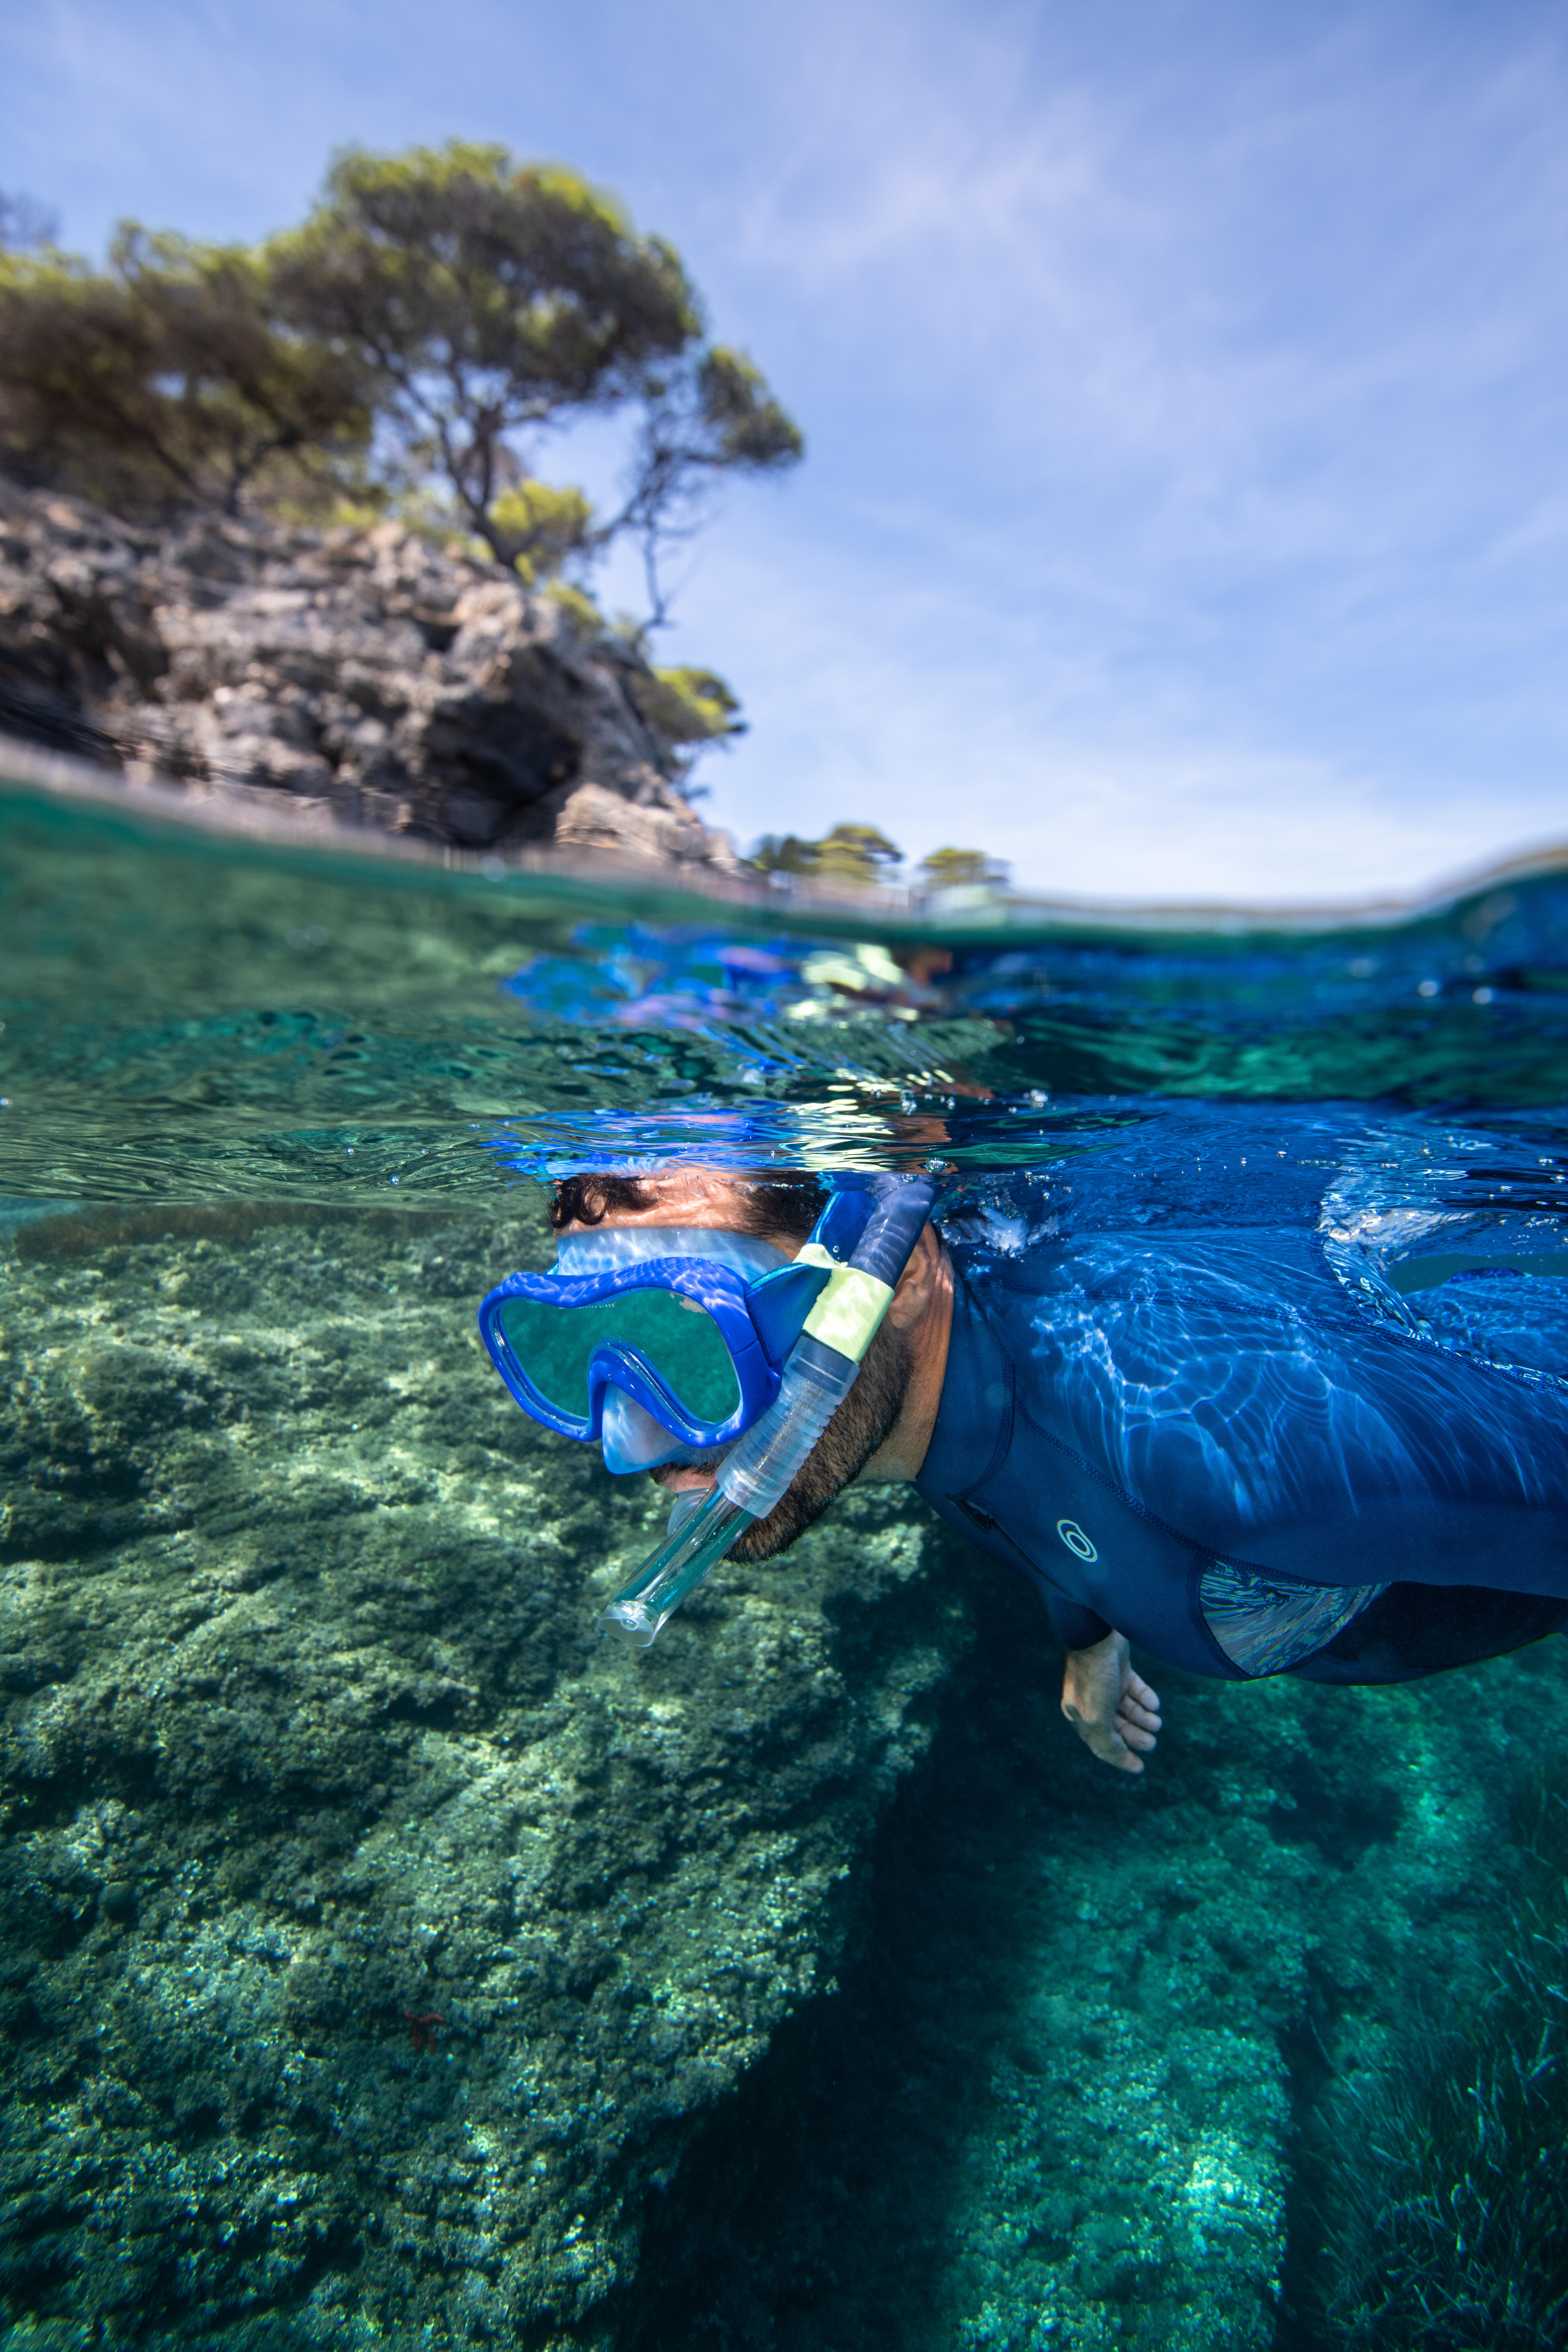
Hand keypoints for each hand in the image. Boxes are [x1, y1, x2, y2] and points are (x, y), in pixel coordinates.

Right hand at [1061, 1632, 1161, 1773]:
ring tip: (1156, 1722)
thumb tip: (1121, 1757)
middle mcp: (1094, 1702)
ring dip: (1144, 1719)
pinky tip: (1154, 1704)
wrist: (1097, 1636)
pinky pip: (1136, 1690)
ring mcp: (1107, 1685)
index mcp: (1081, 1716)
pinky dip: (1146, 1698)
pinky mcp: (1120, 1670)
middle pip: (1118, 1728)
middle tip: (1152, 1742)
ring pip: (1128, 1709)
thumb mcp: (1096, 1717)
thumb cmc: (1094, 1677)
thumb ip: (1106, 1742)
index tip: (1140, 1767)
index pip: (1101, 1744)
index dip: (1120, 1757)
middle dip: (1136, 1737)